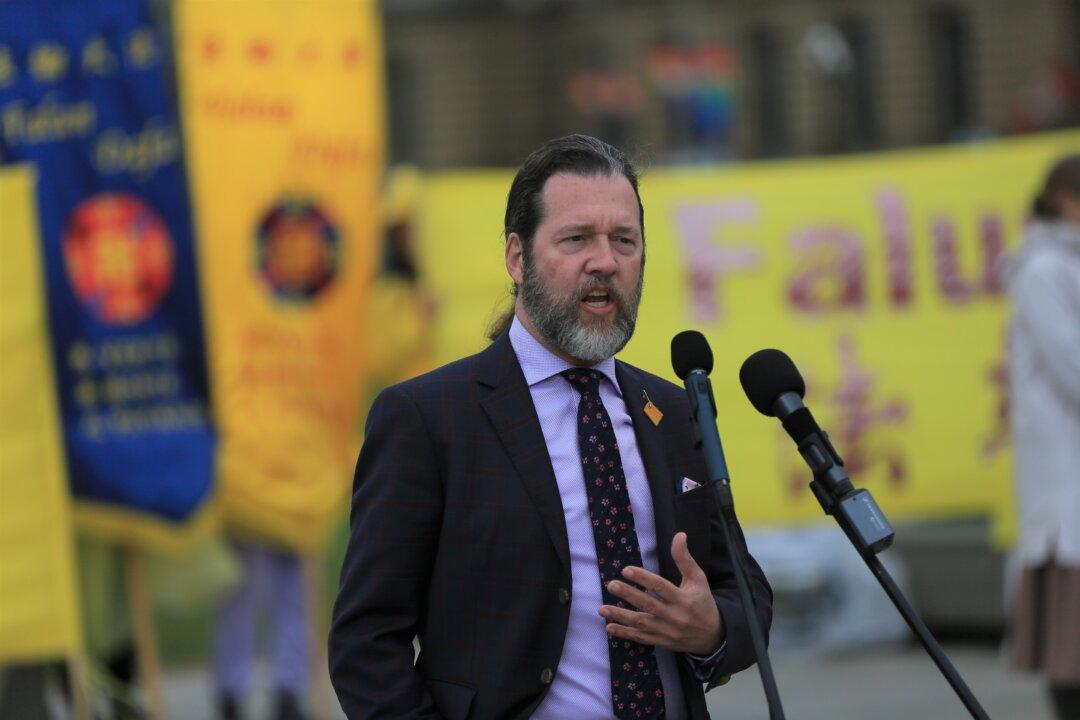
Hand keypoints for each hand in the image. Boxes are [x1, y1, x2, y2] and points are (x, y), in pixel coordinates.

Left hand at [599, 532, 722, 654]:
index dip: (643, 578)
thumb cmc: (703, 602)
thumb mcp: (698, 579)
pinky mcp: (661, 641)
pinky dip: (625, 633)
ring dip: (620, 616)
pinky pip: (641, 638)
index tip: (626, 570)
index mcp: (684, 599)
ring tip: (602, 609)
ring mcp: (667, 631)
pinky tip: (609, 627)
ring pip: (641, 623)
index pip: (661, 587)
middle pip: (648, 604)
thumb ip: (684, 558)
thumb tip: (679, 535)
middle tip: (611, 585)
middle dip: (628, 594)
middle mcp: (675, 616)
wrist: (712, 636)